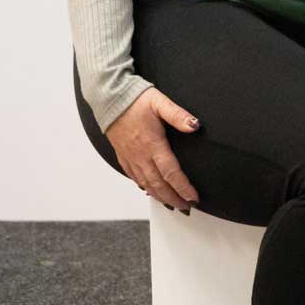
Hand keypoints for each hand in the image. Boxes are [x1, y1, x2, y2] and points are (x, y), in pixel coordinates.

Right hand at [106, 88, 201, 212]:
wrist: (109, 98)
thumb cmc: (135, 99)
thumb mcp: (159, 102)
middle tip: (186, 207)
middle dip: (174, 198)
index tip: (194, 197)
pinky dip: (144, 187)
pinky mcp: (123, 155)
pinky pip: (134, 177)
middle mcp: (140, 155)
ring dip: (160, 197)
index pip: (171, 172)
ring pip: (146, 184)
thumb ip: (178, 115)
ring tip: (172, 204)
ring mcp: (130, 157)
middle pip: (159, 184)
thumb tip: (194, 125)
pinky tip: (150, 191)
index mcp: (152, 144)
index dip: (183, 187)